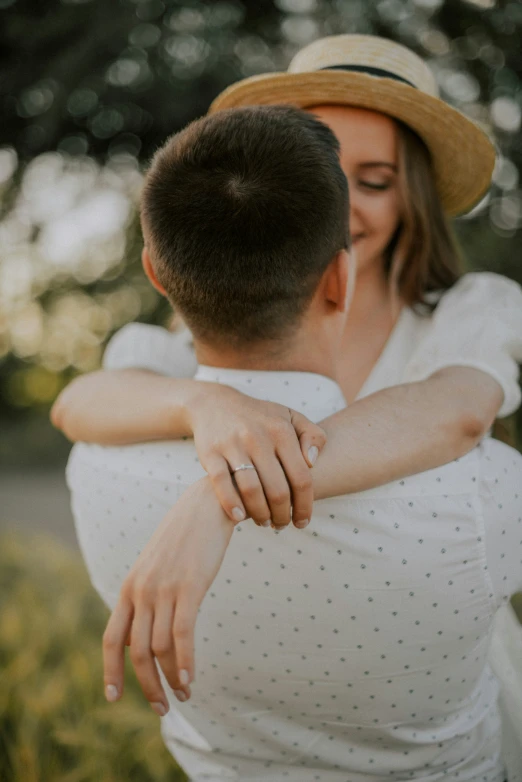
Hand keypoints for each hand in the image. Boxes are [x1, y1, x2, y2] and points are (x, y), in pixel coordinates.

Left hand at [103, 477, 233, 714]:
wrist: (209, 503)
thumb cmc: (187, 536)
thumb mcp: (158, 565)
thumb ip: (149, 594)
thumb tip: (151, 629)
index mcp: (130, 586)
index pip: (112, 638)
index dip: (110, 671)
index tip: (113, 697)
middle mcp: (142, 590)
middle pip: (137, 651)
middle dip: (147, 686)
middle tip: (162, 708)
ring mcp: (164, 588)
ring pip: (160, 648)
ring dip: (171, 679)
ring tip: (184, 694)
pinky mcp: (190, 586)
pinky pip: (182, 633)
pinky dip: (185, 661)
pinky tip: (190, 680)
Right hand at [187, 384, 325, 529]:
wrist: (215, 404)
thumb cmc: (260, 417)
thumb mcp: (290, 417)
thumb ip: (313, 435)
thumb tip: (313, 462)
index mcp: (281, 430)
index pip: (301, 477)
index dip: (305, 505)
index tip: (303, 521)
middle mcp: (258, 437)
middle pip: (277, 490)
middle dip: (283, 515)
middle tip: (282, 524)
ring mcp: (233, 445)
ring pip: (251, 491)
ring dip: (260, 514)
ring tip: (264, 522)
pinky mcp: (210, 453)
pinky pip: (222, 485)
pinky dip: (232, 505)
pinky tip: (239, 518)